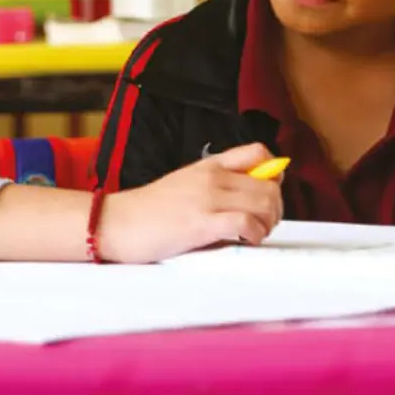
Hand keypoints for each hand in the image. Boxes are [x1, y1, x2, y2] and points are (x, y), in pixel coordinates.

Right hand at [97, 143, 283, 263]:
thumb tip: (247, 198)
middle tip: (265, 222)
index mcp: (208, 165)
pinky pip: (247, 223)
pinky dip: (255, 234)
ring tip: (255, 234)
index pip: (258, 153)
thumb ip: (215, 186)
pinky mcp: (202, 223)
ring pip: (265, 202)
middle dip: (276, 207)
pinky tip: (246, 240)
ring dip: (269, 222)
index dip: (274, 172)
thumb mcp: (185, 184)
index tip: (269, 190)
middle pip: (270, 183)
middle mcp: (212, 177)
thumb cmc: (147, 210)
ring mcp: (207, 198)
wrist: (117, 222)